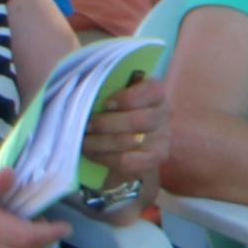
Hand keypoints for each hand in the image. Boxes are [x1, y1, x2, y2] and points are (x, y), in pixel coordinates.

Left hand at [80, 72, 169, 198]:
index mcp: (156, 93)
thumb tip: (85, 87)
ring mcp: (162, 139)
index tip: (106, 104)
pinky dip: (104, 158)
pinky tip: (93, 154)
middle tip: (87, 126)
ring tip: (83, 141)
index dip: (128, 98)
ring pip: (128, 142)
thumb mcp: (113, 97)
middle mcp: (164, 115)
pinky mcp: (153, 160)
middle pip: (139, 121)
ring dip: (99, 142)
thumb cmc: (114, 113)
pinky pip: (126, 161)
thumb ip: (106, 88)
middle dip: (106, 124)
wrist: (124, 145)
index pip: (152, 91)